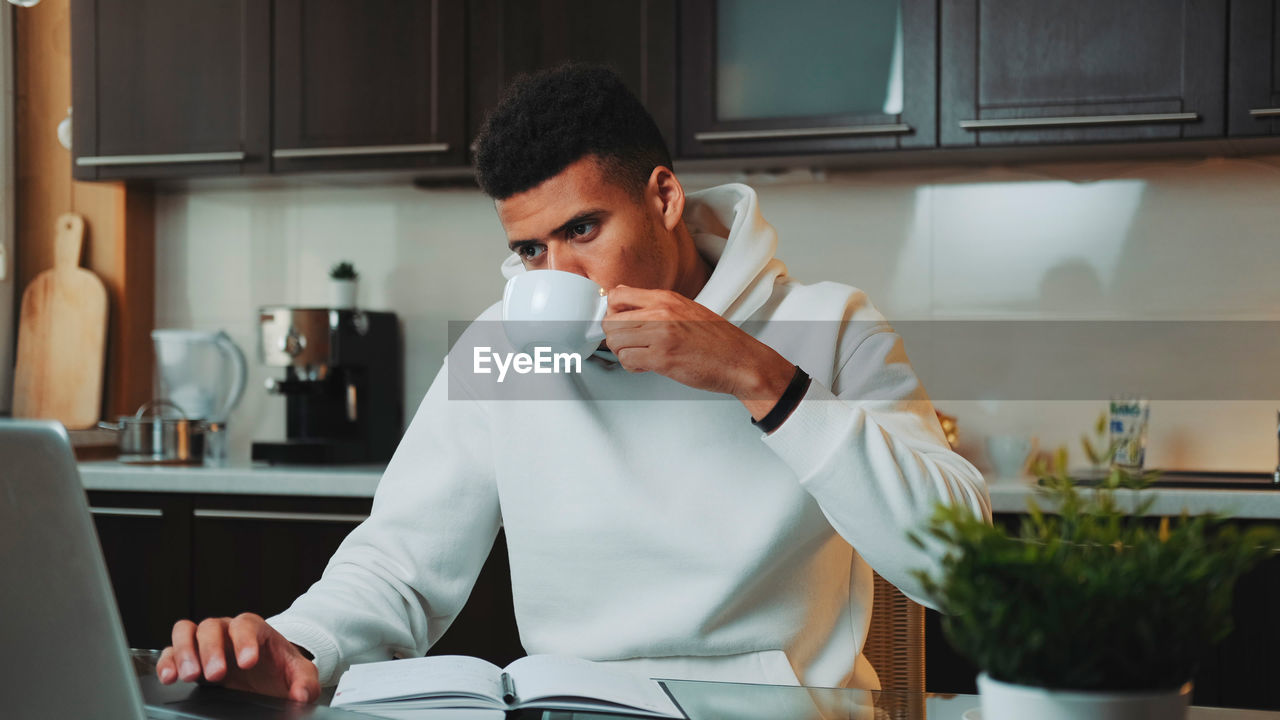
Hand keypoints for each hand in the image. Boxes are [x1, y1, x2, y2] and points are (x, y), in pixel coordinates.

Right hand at [156, 613, 318, 703]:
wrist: (265, 673)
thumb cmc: (278, 668)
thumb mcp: (298, 673)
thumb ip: (304, 681)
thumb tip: (301, 695)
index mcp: (254, 629)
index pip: (247, 626)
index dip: (245, 641)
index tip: (247, 662)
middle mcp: (226, 631)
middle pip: (212, 627)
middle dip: (212, 650)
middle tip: (216, 674)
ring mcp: (205, 642)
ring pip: (187, 632)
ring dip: (185, 652)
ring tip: (190, 675)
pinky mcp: (189, 657)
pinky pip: (170, 651)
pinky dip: (167, 662)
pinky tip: (170, 677)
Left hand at [603, 285, 794, 418]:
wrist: (741, 361)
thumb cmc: (718, 340)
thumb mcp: (687, 310)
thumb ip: (656, 305)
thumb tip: (624, 302)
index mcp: (666, 298)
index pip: (617, 296)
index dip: (612, 312)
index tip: (620, 323)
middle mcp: (661, 312)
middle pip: (610, 320)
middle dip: (615, 336)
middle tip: (630, 344)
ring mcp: (661, 335)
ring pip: (615, 341)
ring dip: (623, 352)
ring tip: (640, 356)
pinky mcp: (663, 358)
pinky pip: (627, 360)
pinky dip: (632, 366)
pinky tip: (646, 366)